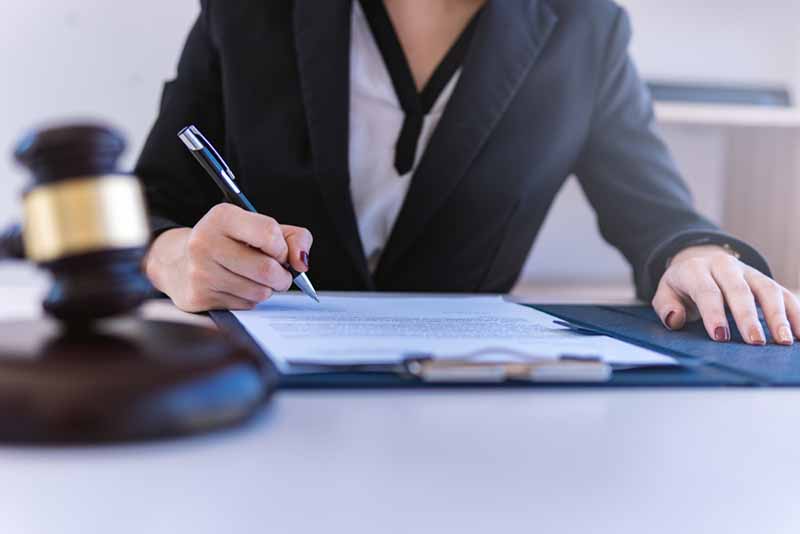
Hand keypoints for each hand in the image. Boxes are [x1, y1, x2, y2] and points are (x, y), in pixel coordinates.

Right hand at [144, 203, 312, 311]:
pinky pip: (245, 305)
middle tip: (278, 273)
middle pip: (267, 269)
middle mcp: (205, 242)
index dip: (283, 248)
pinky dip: (250, 299)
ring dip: (267, 289)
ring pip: (259, 291)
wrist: (178, 261)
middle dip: (282, 276)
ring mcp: (200, 271)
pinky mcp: (199, 297)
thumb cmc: (229, 242)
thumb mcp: (259, 227)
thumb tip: (301, 263)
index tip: (279, 252)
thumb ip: (293, 237)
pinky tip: (237, 287)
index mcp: (222, 217)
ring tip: (255, 278)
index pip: (269, 233)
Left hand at [652, 245, 799, 344]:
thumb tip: (675, 320)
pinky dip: (795, 313)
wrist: (699, 260)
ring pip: (766, 290)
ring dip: (777, 316)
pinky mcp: (765, 279)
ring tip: (783, 340)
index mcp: (695, 270)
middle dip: (747, 317)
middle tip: (754, 342)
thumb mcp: (665, 293)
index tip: (720, 336)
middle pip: (738, 291)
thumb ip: (666, 307)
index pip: (706, 291)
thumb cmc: (682, 286)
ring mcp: (747, 271)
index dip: (713, 313)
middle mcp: (724, 266)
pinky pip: (784, 294)